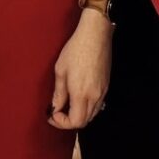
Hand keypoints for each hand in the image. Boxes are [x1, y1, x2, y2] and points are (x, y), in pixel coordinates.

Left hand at [49, 9, 112, 129]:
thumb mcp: (61, 71)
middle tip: (57, 112)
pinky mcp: (106, 85)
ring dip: (79, 115)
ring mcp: (103, 91)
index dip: (61, 123)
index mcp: (81, 93)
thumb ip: (58, 93)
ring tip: (67, 105)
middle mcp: (94, 96)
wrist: (95, 35)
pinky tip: (79, 98)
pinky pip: (98, 105)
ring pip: (92, 114)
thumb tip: (55, 107)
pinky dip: (87, 108)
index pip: (75, 122)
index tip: (52, 114)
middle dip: (69, 121)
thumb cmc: (76, 50)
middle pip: (84, 121)